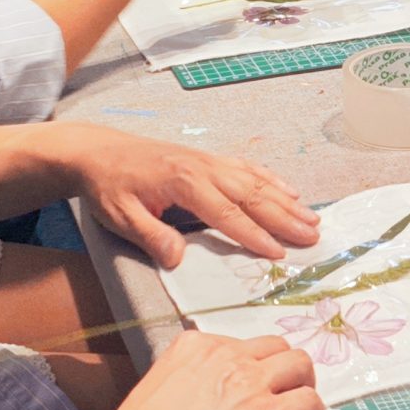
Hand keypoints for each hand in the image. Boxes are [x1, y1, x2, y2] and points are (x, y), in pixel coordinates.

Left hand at [60, 126, 320, 265]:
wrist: (98, 151)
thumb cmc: (108, 186)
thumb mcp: (120, 217)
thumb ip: (150, 236)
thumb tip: (179, 258)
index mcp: (184, 183)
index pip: (227, 214)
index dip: (254, 235)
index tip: (278, 253)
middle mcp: (204, 168)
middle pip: (253, 195)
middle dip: (284, 218)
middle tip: (312, 237)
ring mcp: (209, 161)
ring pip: (256, 180)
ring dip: (286, 200)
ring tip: (312, 219)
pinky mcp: (209, 159)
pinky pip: (248, 168)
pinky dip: (273, 179)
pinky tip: (290, 191)